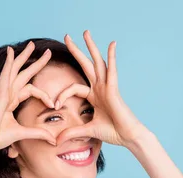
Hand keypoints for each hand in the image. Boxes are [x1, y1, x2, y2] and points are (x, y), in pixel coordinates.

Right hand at [0, 41, 56, 154]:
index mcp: (11, 101)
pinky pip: (5, 75)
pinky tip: (12, 52)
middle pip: (23, 74)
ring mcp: (2, 93)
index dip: (44, 95)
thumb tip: (53, 140)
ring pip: (14, 70)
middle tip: (47, 51)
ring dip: (23, 56)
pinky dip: (8, 63)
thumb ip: (38, 134)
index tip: (53, 105)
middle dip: (35, 62)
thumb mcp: (23, 134)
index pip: (30, 90)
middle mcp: (7, 94)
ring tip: (31, 44)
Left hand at [54, 31, 145, 147]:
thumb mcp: (87, 131)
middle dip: (76, 50)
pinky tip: (112, 44)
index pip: (74, 88)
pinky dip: (112, 57)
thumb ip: (72, 132)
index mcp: (94, 96)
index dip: (62, 94)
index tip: (55, 105)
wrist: (128, 137)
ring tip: (85, 32)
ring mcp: (107, 87)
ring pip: (98, 62)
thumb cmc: (113, 132)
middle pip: (86, 64)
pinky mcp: (114, 89)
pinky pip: (112, 71)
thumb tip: (57, 140)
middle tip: (67, 36)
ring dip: (91, 47)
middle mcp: (100, 88)